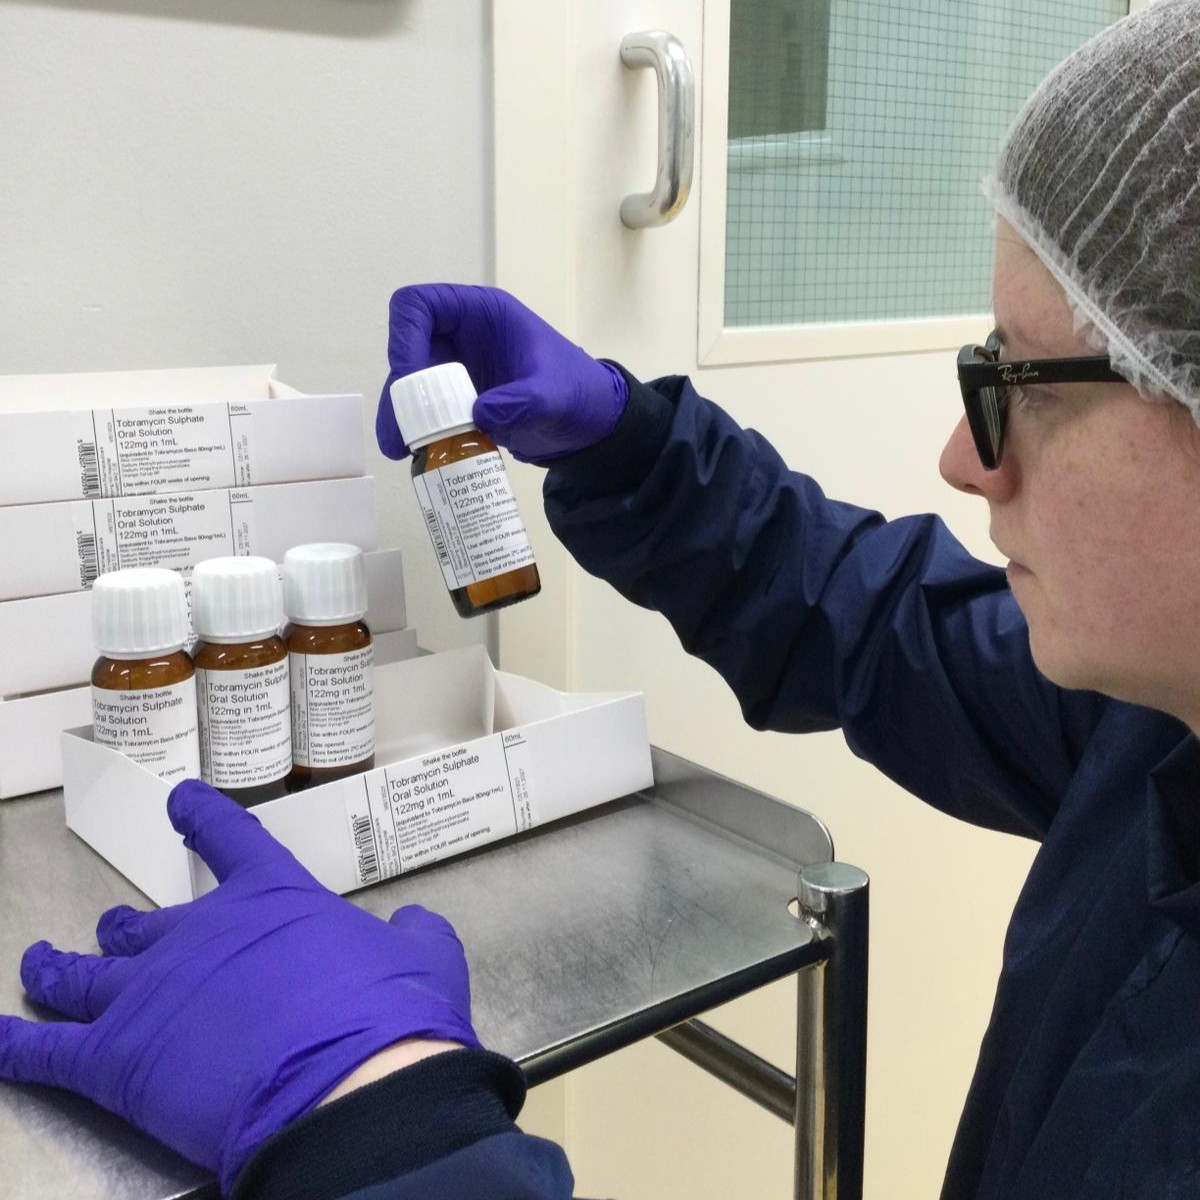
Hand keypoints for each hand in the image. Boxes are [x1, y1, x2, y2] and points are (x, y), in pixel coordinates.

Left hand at [0, 780, 477, 1193]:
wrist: (353, 1087)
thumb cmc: (391, 1016)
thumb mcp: (425, 960)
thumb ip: (413, 936)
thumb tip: (414, 928)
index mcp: (270, 900)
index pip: (227, 838)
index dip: (199, 817)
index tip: (179, 801)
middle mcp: (200, 934)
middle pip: (143, 923)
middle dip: (127, 930)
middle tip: (116, 932)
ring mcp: (150, 993)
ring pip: (81, 975)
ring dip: (55, 969)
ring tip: (38, 961)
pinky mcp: (117, 1059)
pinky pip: (44, 1051)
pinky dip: (14, 1045)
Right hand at [377, 283, 628, 462]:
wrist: (591, 425)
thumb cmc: (579, 394)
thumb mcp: (555, 397)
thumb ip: (523, 402)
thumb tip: (479, 415)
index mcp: (482, 314)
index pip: (420, 306)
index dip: (404, 337)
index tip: (408, 380)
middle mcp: (462, 335)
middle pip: (408, 349)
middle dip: (399, 390)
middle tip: (402, 433)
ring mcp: (458, 367)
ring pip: (411, 383)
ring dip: (401, 414)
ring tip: (400, 451)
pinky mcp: (459, 398)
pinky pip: (425, 408)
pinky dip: (417, 429)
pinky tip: (414, 455)